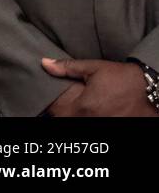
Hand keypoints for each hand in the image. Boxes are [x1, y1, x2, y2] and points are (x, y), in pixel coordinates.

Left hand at [41, 57, 157, 115]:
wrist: (152, 91)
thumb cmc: (123, 78)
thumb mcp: (94, 68)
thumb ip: (67, 67)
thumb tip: (45, 63)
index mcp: (84, 106)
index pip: (56, 112)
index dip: (54, 105)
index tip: (57, 99)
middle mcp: (91, 120)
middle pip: (66, 120)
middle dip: (64, 112)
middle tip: (70, 102)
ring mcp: (102, 126)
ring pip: (78, 123)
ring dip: (76, 116)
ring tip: (83, 107)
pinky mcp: (114, 129)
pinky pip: (93, 126)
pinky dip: (88, 119)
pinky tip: (93, 112)